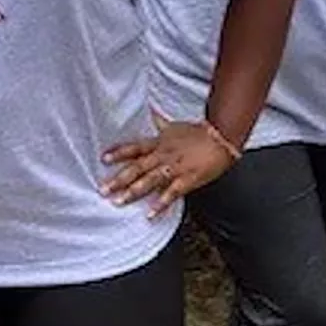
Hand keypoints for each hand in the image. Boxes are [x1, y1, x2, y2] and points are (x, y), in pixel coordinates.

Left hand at [101, 114, 238, 216]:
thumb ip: (159, 123)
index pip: (135, 147)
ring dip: (134, 192)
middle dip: (119, 179)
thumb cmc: (199, 133)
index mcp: (159, 143)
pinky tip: (150, 215)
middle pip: (137, 167)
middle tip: (103, 189)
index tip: (103, 158)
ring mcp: (175, 168)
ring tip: (119, 202)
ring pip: (150, 180)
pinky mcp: (188, 179)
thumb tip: (150, 111)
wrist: (222, 138)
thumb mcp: (175, 126)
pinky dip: (161, 204)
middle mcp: (163, 155)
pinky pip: (172, 193)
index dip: (119, 152)